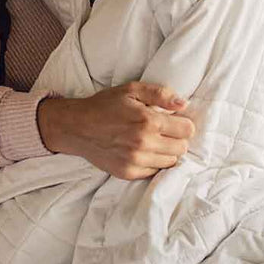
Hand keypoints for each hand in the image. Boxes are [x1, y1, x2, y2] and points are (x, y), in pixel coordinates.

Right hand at [37, 81, 194, 179]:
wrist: (76, 127)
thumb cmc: (104, 105)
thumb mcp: (131, 89)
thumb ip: (160, 94)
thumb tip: (183, 104)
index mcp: (148, 121)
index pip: (187, 130)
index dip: (183, 124)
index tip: (175, 121)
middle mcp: (144, 144)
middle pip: (182, 148)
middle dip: (177, 138)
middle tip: (164, 131)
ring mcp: (136, 161)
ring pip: (170, 162)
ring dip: (167, 152)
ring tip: (153, 141)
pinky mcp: (128, 173)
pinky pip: (154, 172)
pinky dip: (153, 162)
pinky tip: (143, 151)